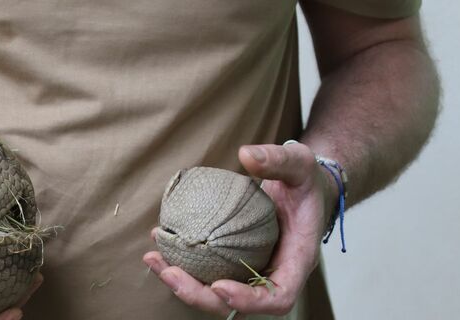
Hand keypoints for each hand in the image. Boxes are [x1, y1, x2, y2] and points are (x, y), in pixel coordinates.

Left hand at [143, 142, 337, 317]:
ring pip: (215, 293)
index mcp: (296, 260)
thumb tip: (247, 155)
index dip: (248, 300)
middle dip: (199, 295)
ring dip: (182, 283)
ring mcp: (251, 270)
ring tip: (153, 259)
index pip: (278, 296)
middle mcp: (272, 273)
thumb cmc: (306, 181)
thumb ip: (279, 159)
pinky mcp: (233, 261)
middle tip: (169, 272)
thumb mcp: (300, 163)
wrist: (302, 188)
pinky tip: (158, 245)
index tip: (219, 286)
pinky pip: (207, 272)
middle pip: (237, 304)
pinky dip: (182, 264)